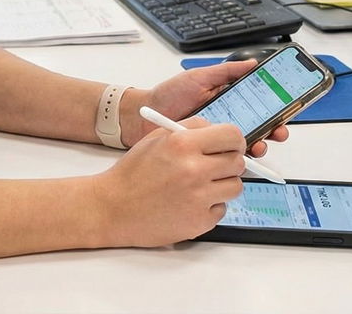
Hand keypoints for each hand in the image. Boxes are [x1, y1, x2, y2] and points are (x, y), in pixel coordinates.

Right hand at [94, 117, 246, 247]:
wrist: (113, 208)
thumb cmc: (133, 173)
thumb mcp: (157, 138)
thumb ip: (190, 129)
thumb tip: (219, 131)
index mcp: (182, 144)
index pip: (232, 136)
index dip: (234, 140)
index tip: (230, 145)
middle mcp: (194, 170)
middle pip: (238, 162)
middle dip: (228, 162)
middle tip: (215, 165)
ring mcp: (198, 199)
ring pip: (235, 187)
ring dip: (222, 185)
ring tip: (199, 185)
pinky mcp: (199, 222)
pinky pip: (221, 209)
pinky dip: (209, 206)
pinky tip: (188, 203)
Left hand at [127, 60, 290, 158]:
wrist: (144, 115)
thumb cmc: (170, 94)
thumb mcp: (199, 77)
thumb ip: (226, 71)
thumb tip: (253, 63)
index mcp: (229, 100)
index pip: (259, 103)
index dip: (276, 106)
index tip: (288, 107)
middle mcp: (228, 119)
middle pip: (260, 126)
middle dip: (274, 129)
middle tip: (279, 130)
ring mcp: (218, 138)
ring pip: (248, 144)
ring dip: (260, 145)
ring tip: (260, 144)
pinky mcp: (209, 153)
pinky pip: (228, 158)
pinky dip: (239, 160)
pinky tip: (243, 158)